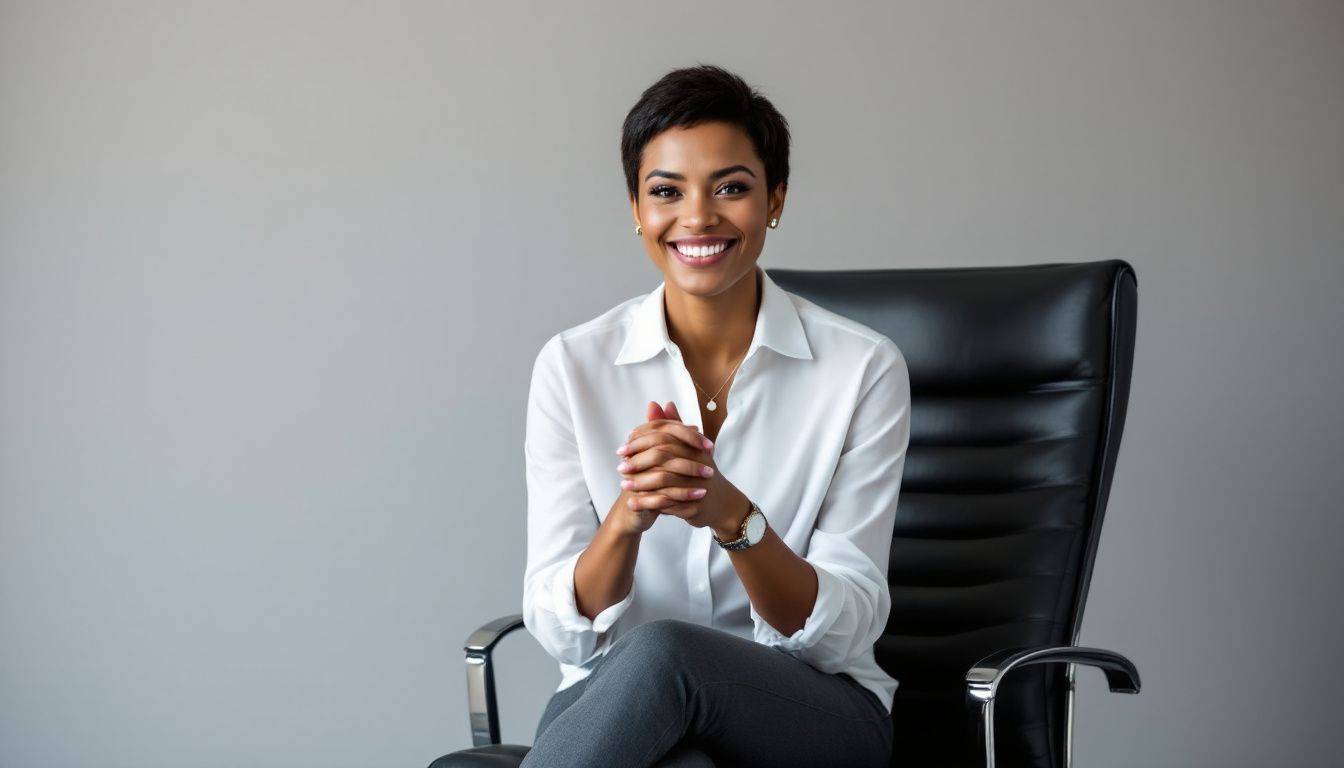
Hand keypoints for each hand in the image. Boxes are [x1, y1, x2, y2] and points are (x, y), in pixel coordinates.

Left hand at [616, 400, 747, 536]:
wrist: (720, 503)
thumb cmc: (700, 472)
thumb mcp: (687, 447)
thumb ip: (670, 426)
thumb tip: (654, 404)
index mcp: (695, 447)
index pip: (664, 438)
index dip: (641, 443)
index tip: (622, 449)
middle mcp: (699, 463)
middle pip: (663, 458)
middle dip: (638, 463)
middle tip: (620, 468)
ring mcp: (698, 485)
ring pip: (664, 481)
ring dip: (641, 484)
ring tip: (623, 486)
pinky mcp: (695, 505)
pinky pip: (668, 504)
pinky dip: (648, 504)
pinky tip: (632, 503)